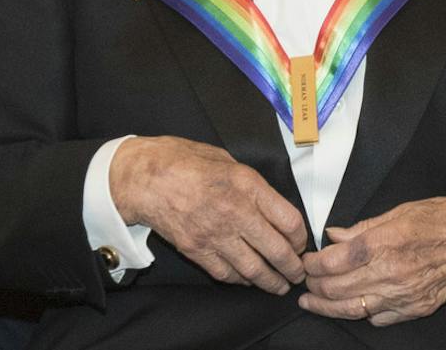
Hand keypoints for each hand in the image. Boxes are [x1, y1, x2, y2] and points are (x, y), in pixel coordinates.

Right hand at [111, 136, 308, 292]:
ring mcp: (214, 235)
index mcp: (247, 185)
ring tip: (279, 286)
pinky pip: (226, 274)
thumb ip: (250, 184)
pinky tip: (248, 280)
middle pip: (277, 251)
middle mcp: (235, 212)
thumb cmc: (183, 160)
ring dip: (271, 282)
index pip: (289, 221)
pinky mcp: (196, 250)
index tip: (301, 243)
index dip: (301, 238)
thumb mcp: (226, 159)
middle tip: (298, 273)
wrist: (145, 177)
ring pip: (253, 269)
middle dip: (292, 268)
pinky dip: (241, 280)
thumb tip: (270, 204)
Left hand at [300, 196, 445, 324]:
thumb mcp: (402, 210)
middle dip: (314, 287)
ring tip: (312, 303)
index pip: (336, 261)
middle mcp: (392, 273)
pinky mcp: (415, 309)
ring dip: (327, 307)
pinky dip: (361, 314)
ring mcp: (403, 296)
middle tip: (304, 281)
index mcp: (386, 243)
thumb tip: (334, 236)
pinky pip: (378, 319)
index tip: (306, 260)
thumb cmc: (445, 219)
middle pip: (338, 288)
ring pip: (353, 310)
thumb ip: (364, 227)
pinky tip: (353, 305)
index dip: (314, 263)